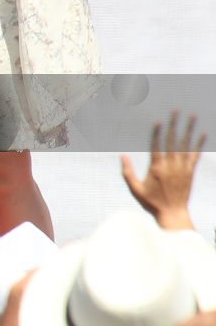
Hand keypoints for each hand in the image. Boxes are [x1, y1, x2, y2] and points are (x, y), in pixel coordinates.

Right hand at [121, 111, 204, 229]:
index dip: (157, 132)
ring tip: (192, 116)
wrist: (173, 215)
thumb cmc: (152, 203)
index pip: (157, 146)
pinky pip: (195, 156)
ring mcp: (182, 169)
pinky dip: (199, 145)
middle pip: (172, 141)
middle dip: (174, 124)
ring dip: (189, 130)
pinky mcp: (190, 173)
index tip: (158, 120)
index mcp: (157, 169)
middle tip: (176, 110)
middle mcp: (171, 166)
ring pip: (186, 145)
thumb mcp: (135, 189)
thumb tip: (122, 155)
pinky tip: (203, 135)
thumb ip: (128, 172)